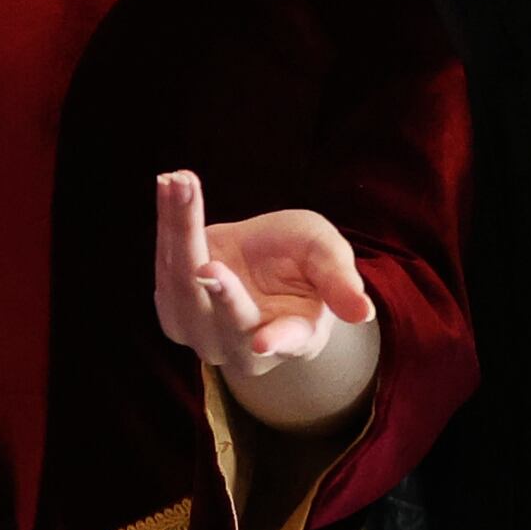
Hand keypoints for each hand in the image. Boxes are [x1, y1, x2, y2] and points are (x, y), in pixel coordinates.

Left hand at [150, 176, 380, 433]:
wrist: (263, 263)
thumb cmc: (303, 260)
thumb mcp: (325, 255)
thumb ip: (339, 280)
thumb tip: (364, 313)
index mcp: (297, 335)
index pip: (287, 339)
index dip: (278, 341)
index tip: (263, 343)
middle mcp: (245, 347)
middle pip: (223, 311)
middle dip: (212, 273)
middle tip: (211, 238)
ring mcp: (204, 334)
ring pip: (184, 285)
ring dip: (180, 227)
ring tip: (178, 182)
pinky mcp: (174, 310)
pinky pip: (166, 264)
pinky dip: (169, 221)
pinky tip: (171, 186)